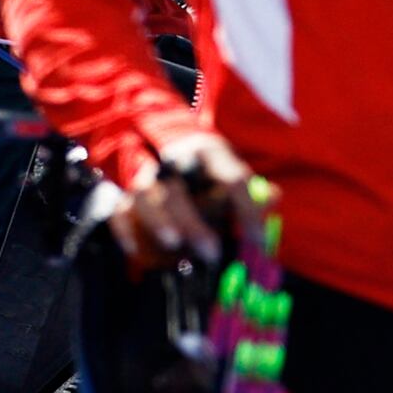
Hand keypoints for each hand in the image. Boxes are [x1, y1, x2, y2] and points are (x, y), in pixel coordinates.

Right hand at [98, 125, 251, 268]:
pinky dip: (125, 230)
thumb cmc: (206, 169)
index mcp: (209, 152)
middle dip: (195, 223)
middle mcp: (175, 161)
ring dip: (159, 220)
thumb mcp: (231, 169)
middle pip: (181, 190)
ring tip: (173, 244)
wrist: (158, 140)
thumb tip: (273, 197)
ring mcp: (145, 175)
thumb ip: (251, 190)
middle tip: (213, 253)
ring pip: (145, 196)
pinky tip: (136, 250)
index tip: (257, 241)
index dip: (247, 211)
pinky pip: (118, 211)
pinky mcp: (122, 193)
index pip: (232, 179)